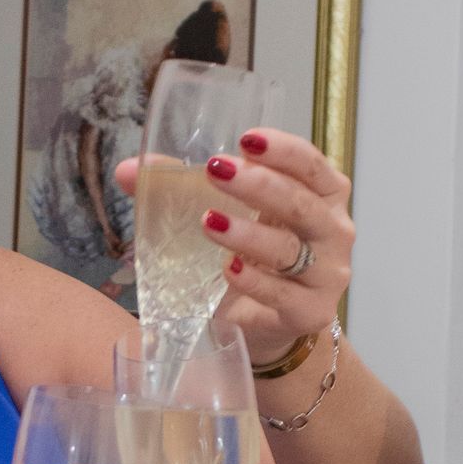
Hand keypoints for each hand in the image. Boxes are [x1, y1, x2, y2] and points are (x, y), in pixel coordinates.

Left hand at [115, 128, 352, 362]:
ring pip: (290, 249)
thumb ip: (183, 190)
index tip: (246, 139)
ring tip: (209, 222)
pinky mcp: (312, 311)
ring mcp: (327, 274)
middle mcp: (333, 231)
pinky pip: (283, 294)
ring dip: (248, 233)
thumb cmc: (255, 257)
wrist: (268, 324)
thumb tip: (130, 171)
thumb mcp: (228, 215)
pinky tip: (229, 269)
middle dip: (258, 185)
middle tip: (215, 171)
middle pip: (301, 203)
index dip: (283, 149)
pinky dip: (254, 281)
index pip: (311, 165)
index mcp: (322, 195)